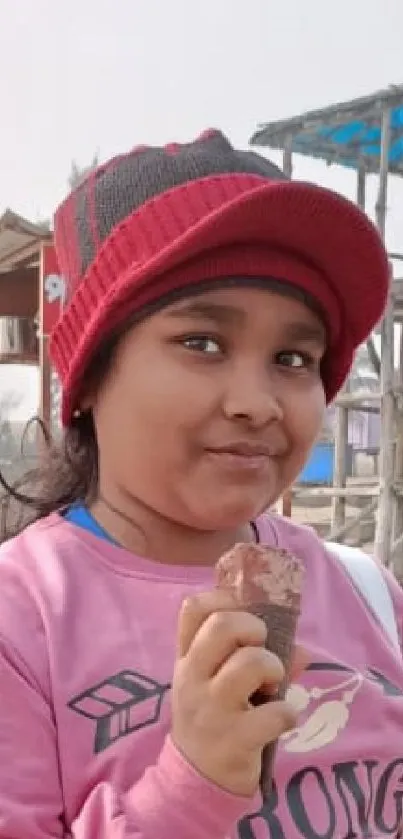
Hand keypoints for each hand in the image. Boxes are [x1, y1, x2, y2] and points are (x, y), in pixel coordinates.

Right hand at [171, 590, 303, 796]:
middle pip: (221, 626)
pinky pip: (274, 714)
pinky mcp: (234, 740)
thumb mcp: (214, 685)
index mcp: (187, 658)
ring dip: (273, 667)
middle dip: (253, 628)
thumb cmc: (212, 718)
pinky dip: (287, 713)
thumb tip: (302, 651)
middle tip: (262, 647)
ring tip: (274, 683)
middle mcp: (193, 678)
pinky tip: (282, 720)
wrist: (195, 781)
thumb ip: (250, 658)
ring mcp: (211, 709)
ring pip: (249, 664)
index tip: (242, 610)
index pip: (193, 608)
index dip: (222, 598)